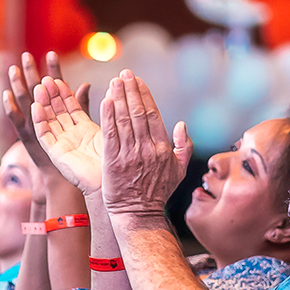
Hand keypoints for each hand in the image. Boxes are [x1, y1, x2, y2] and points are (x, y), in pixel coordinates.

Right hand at [5, 51, 89, 176]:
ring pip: (26, 103)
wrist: (76, 177)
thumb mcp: (84, 126)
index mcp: (61, 112)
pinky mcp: (30, 138)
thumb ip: (82, 106)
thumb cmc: (82, 152)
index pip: (57, 87)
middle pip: (38, 91)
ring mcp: (37, 127)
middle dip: (32, 73)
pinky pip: (19, 122)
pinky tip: (7, 96)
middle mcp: (47, 117)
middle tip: (26, 55)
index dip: (54, 71)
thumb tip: (86, 84)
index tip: (52, 53)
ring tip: (13, 70)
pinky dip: (12, 109)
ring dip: (19, 86)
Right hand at [32, 75, 103, 195]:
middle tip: (45, 79)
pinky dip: (39, 120)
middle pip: (57, 111)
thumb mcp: (106, 128)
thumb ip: (101, 110)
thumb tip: (102, 90)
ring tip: (38, 87)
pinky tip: (36, 106)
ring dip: (42, 103)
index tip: (56, 77)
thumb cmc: (111, 158)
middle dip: (50, 95)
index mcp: (84, 129)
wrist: (108, 182)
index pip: (69, 106)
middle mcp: (71, 135)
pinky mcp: (56, 154)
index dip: (63, 92)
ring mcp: (62, 144)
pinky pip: (44, 135)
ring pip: (48, 120)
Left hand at [100, 70, 192, 216]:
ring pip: (124, 120)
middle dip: (131, 90)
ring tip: (114, 81)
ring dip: (119, 98)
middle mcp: (147, 149)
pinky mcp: (113, 163)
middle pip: (138, 113)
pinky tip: (106, 101)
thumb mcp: (178, 172)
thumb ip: (184, 147)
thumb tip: (182, 125)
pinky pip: (111, 135)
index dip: (144, 94)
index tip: (137, 80)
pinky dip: (108, 117)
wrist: (139, 215)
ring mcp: (130, 155)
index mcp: (163, 148)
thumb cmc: (158, 194)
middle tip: (124, 73)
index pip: (153, 114)